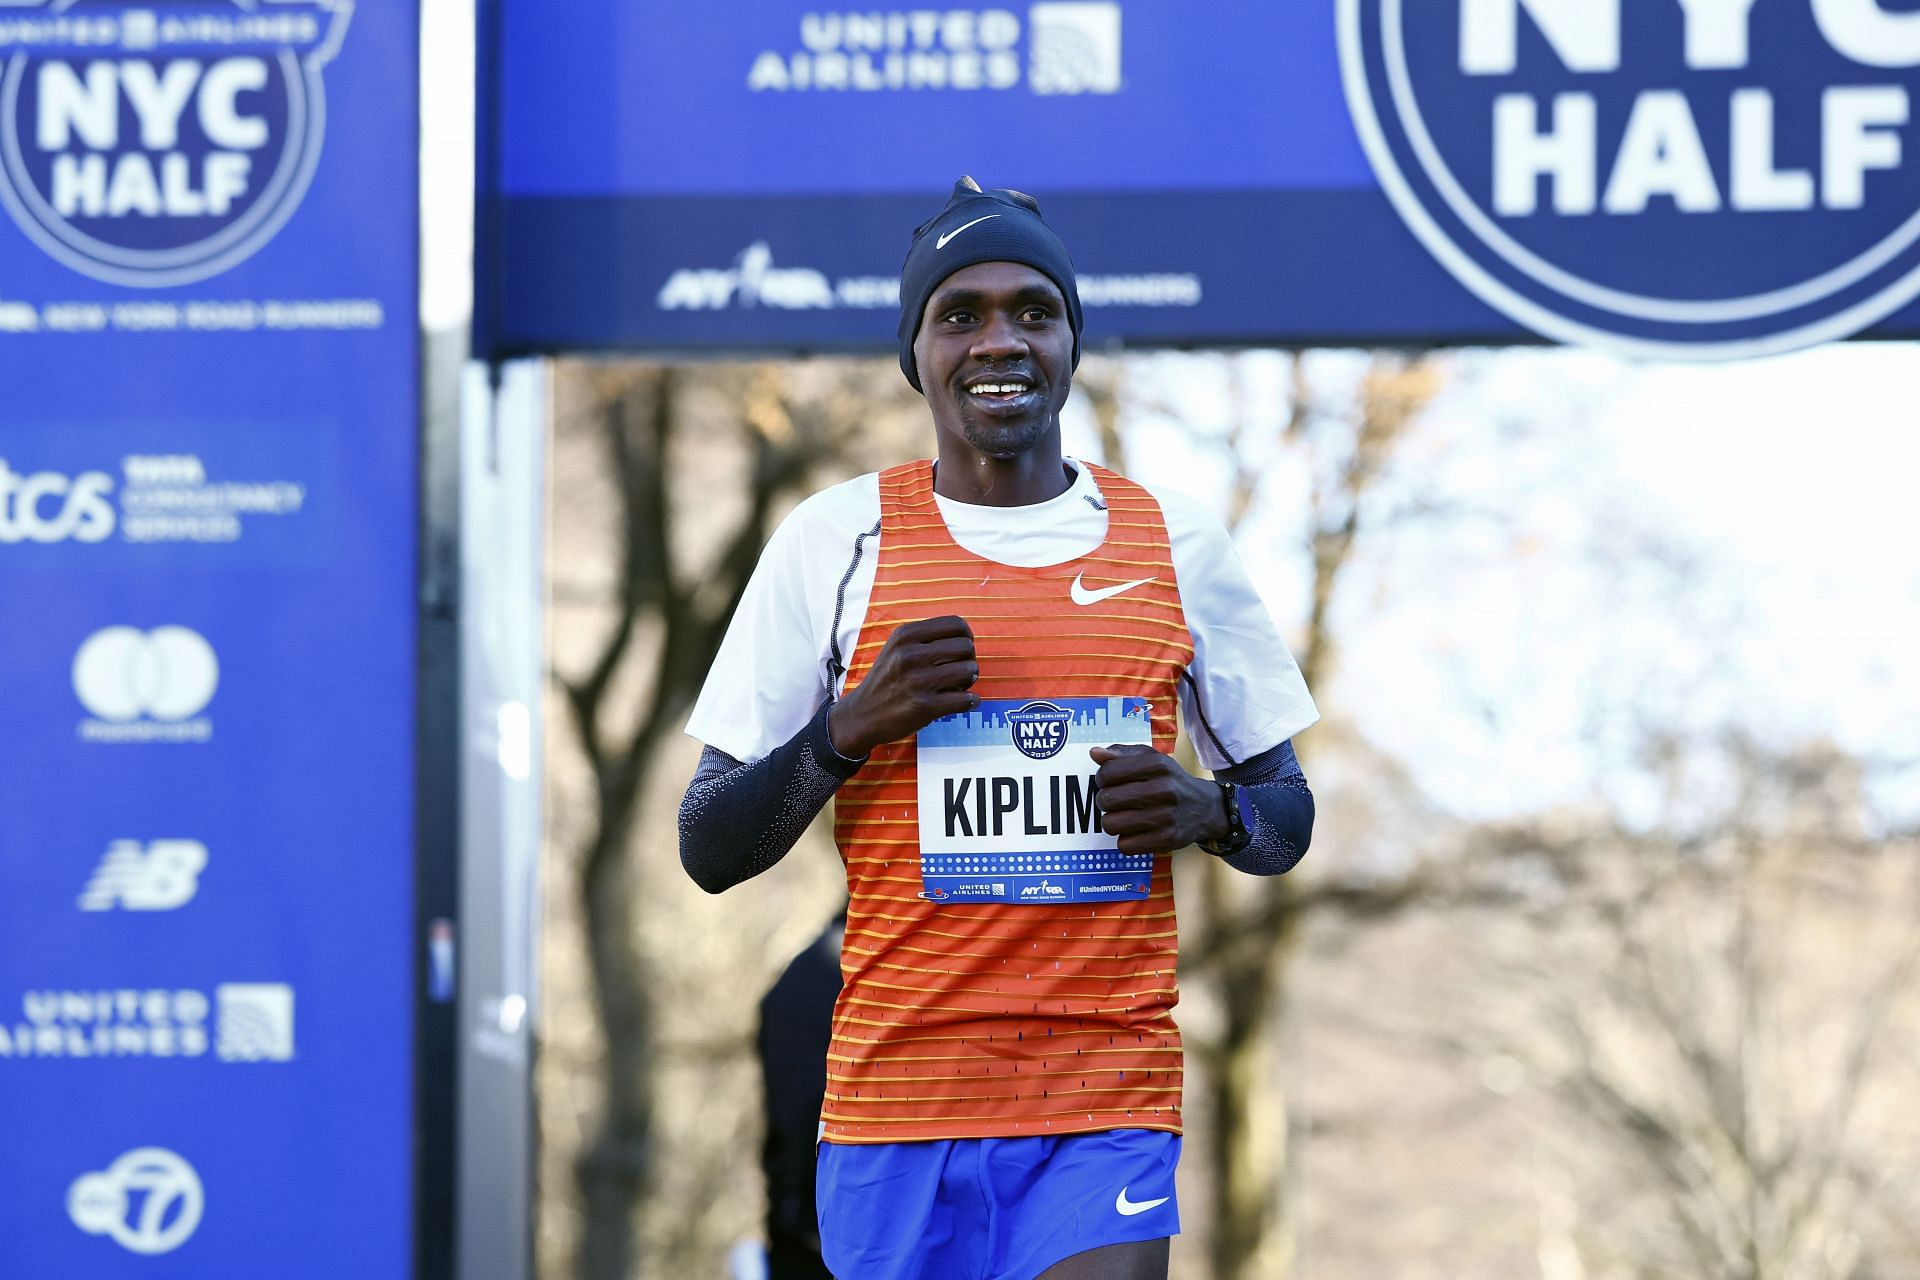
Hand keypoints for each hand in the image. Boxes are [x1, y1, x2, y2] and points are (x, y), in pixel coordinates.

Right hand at [829, 615, 978, 757]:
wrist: (861, 715)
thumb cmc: (887, 680)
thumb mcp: (897, 648)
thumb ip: (926, 639)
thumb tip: (967, 638)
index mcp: (906, 635)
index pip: (956, 624)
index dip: (966, 637)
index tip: (961, 651)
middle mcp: (910, 654)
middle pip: (966, 647)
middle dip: (968, 660)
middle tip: (958, 673)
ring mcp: (917, 681)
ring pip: (969, 670)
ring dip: (969, 681)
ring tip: (956, 688)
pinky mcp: (923, 706)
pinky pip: (966, 699)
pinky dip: (970, 701)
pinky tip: (961, 702)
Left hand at [1089, 743, 1228, 854]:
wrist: (1206, 808)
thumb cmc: (1171, 781)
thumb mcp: (1152, 760)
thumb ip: (1122, 754)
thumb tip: (1095, 753)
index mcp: (1158, 765)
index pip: (1108, 773)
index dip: (1102, 778)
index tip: (1110, 782)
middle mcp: (1164, 789)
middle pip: (1107, 799)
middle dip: (1105, 801)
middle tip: (1116, 801)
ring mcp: (1166, 817)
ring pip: (1111, 824)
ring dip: (1112, 822)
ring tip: (1124, 816)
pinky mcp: (1166, 840)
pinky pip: (1124, 845)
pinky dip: (1125, 840)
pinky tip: (1136, 831)